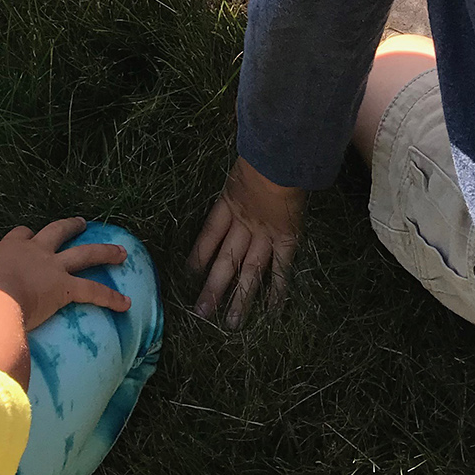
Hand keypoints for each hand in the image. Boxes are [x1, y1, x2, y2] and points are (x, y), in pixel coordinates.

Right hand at [0, 217, 130, 333]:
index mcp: (10, 247)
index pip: (22, 234)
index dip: (27, 235)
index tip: (30, 235)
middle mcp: (36, 251)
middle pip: (58, 232)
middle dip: (70, 226)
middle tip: (81, 223)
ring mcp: (52, 268)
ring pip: (85, 255)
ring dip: (105, 253)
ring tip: (121, 252)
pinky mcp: (64, 288)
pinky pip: (93, 292)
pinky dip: (110, 298)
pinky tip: (126, 304)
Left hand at [189, 157, 305, 327]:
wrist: (283, 154)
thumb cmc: (264, 150)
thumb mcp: (245, 159)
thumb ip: (238, 170)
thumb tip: (230, 157)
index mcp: (230, 202)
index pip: (208, 233)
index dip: (198, 254)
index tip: (188, 274)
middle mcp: (244, 223)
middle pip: (225, 260)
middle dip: (213, 287)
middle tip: (201, 314)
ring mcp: (265, 233)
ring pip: (250, 271)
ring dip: (241, 298)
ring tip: (231, 324)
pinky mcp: (286, 238)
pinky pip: (282, 267)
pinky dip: (278, 290)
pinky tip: (272, 311)